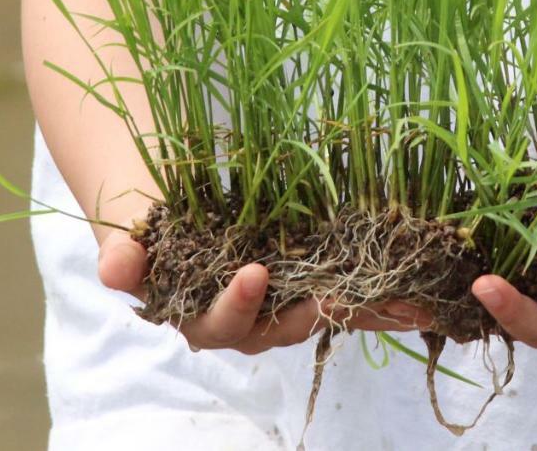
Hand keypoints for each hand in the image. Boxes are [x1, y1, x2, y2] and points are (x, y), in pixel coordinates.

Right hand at [97, 231, 431, 353]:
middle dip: (317, 311)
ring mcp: (280, 308)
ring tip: (407, 303)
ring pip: (325, 317)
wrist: (169, 207)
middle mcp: (244, 324)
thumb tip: (115, 268)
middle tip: (345, 292)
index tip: (255, 271)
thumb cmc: (147, 220)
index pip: (219, 321)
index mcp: (197, 316)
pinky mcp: (309, 288)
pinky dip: (382, 299)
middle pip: (282, 328)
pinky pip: (348, 300)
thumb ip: (122, 253)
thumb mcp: (128, 229)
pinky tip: (421, 298)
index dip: (237, 302)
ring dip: (367, 313)